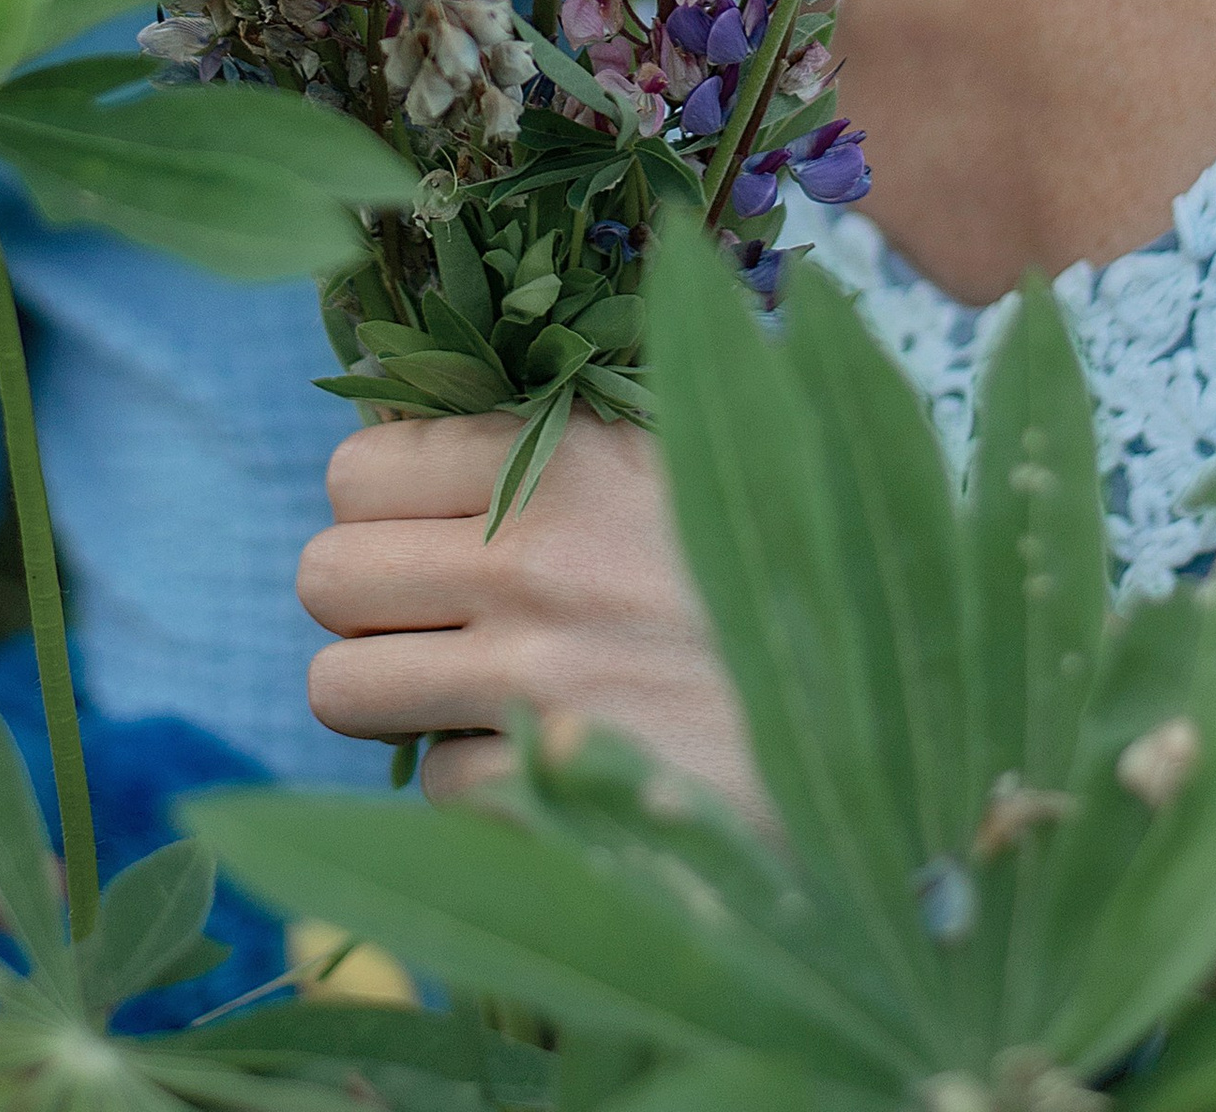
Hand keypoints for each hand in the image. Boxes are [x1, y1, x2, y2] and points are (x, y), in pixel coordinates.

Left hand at [300, 413, 755, 810]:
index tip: (429, 526)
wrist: (893, 719)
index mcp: (564, 456)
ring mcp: (531, 685)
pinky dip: (483, 783)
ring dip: (394, 694)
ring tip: (466, 689)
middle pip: (322, 576)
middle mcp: (530, 562)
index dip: (379, 502)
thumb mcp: (699, 450)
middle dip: (366, 600)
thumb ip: (575, 433)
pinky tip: (556, 760)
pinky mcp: (548, 794)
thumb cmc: (797, 562)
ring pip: (340, 689)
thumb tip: (445, 421)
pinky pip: (436, 787)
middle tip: (434, 614)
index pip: (357, 466)